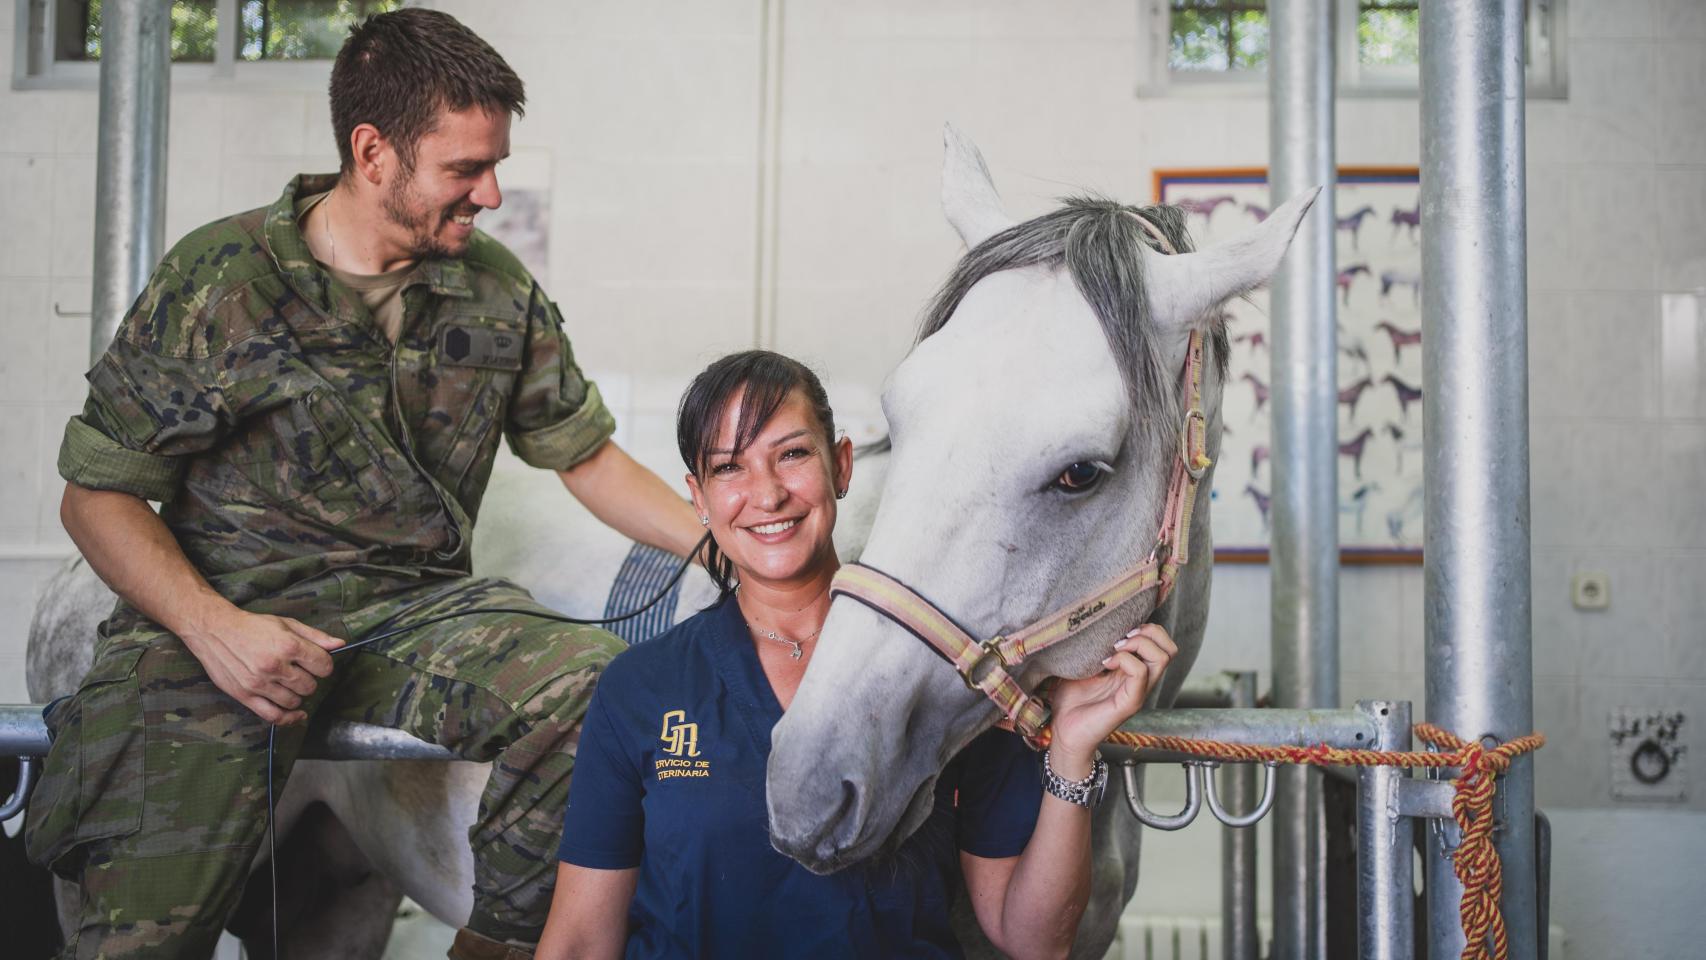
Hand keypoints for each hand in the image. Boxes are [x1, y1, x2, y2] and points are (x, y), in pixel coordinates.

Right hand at [181, 607, 344, 724]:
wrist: (215, 630)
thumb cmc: (253, 626)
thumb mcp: (286, 624)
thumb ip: (315, 636)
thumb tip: (340, 645)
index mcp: (288, 645)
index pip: (324, 665)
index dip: (324, 665)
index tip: (318, 663)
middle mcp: (275, 666)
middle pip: (310, 686)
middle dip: (309, 680)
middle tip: (300, 672)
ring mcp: (259, 683)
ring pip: (294, 701)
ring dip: (297, 695)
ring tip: (290, 685)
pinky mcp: (246, 695)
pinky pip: (273, 716)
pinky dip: (289, 719)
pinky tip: (297, 714)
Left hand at [1045, 624, 1176, 776]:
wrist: (1063, 731)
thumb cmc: (1071, 700)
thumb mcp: (1083, 665)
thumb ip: (1095, 647)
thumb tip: (1092, 622)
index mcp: (1134, 670)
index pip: (1161, 643)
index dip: (1147, 629)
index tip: (1120, 630)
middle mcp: (1141, 680)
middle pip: (1170, 649)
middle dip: (1149, 633)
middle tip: (1122, 638)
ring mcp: (1138, 692)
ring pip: (1163, 658)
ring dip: (1139, 644)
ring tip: (1115, 649)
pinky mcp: (1129, 703)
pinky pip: (1140, 674)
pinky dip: (1124, 660)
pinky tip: (1105, 664)